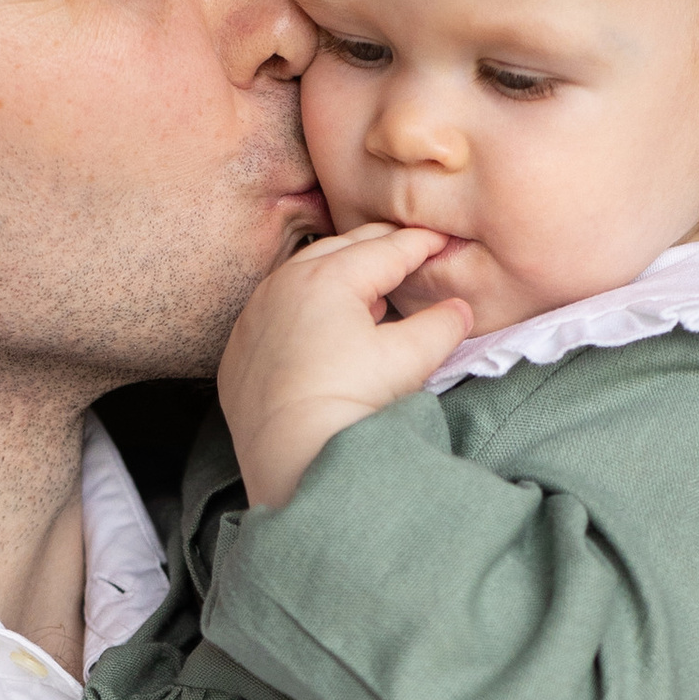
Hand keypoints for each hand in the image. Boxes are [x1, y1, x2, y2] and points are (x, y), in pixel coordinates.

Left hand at [218, 223, 467, 511]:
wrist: (292, 460)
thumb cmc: (350, 404)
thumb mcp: (409, 359)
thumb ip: (441, 325)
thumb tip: (459, 310)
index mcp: (328, 278)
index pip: (385, 250)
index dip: (418, 243)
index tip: (440, 239)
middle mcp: (283, 285)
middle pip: (341, 250)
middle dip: (378, 246)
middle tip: (407, 248)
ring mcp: (254, 316)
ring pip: (302, 276)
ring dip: (338, 274)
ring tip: (369, 289)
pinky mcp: (239, 349)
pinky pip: (275, 311)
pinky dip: (302, 307)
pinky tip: (323, 326)